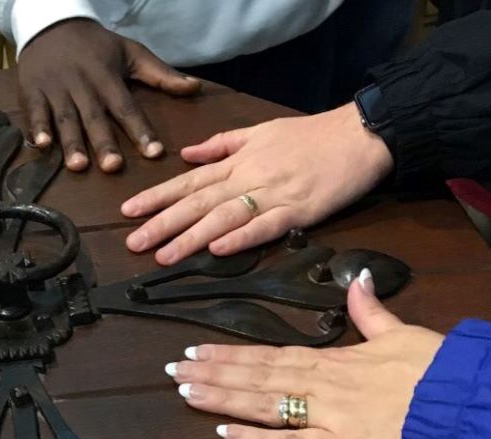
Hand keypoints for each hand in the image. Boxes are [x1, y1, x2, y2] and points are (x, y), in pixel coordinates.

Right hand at [18, 19, 200, 172]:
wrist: (53, 24)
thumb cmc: (96, 46)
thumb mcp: (131, 52)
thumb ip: (162, 74)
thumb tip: (195, 88)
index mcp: (108, 78)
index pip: (127, 107)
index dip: (140, 130)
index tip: (154, 153)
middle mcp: (83, 86)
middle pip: (95, 117)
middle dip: (103, 142)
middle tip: (113, 167)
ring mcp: (56, 89)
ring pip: (65, 119)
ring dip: (71, 142)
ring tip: (78, 166)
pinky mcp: (33, 91)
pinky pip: (35, 112)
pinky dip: (37, 128)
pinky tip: (41, 146)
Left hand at [123, 103, 393, 263]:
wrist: (361, 134)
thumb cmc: (311, 135)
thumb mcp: (261, 131)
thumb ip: (222, 144)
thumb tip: (187, 153)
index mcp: (238, 161)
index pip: (188, 182)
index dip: (157, 197)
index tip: (128, 211)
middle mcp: (248, 178)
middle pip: (198, 203)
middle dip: (163, 223)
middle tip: (133, 243)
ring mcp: (273, 195)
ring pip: (223, 217)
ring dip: (191, 237)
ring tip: (163, 255)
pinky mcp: (299, 210)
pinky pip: (264, 226)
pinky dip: (240, 238)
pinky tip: (217, 250)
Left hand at [163, 272, 442, 438]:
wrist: (464, 402)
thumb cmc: (435, 368)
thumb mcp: (401, 332)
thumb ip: (371, 312)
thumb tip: (359, 280)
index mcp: (329, 359)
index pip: (266, 354)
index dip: (228, 354)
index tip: (195, 351)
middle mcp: (318, 385)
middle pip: (253, 378)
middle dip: (211, 375)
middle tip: (172, 372)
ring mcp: (325, 416)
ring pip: (261, 405)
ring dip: (220, 400)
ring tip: (185, 394)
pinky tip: (223, 437)